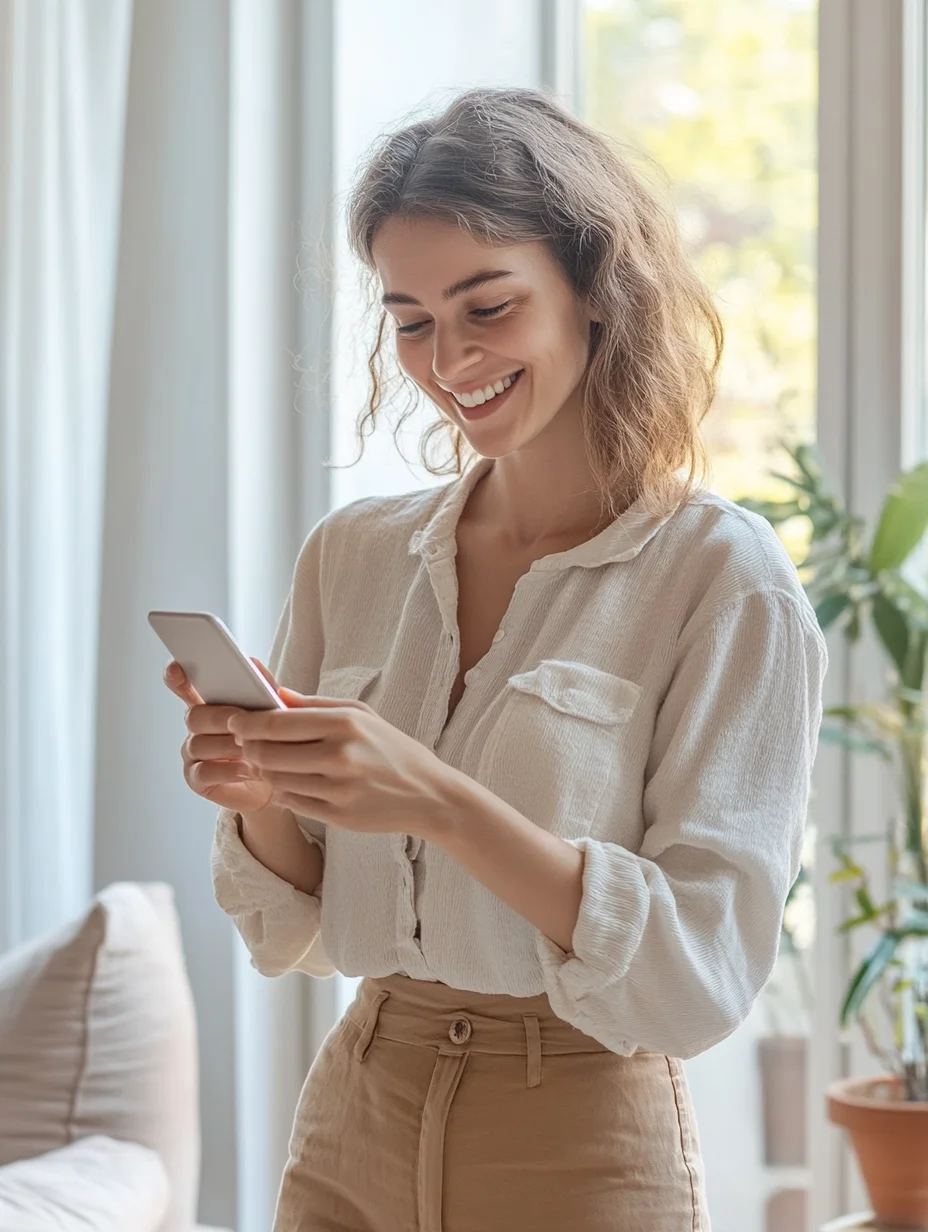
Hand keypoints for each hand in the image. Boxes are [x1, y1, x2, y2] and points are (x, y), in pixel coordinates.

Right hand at [164, 658, 280, 813]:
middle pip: (194, 716)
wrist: (279, 782)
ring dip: (227, 746)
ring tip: (251, 749)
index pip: (186, 687)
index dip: (177, 678)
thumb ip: (263, 688)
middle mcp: (197, 728)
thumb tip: (252, 663)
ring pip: (197, 744)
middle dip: (218, 717)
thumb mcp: (273, 713)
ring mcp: (193, 754)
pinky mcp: (197, 779)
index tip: (176, 668)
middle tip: (240, 721)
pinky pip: (203, 771)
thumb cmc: (272, 743)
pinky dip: (228, 770)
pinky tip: (248, 770)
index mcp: (211, 706)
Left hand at [226, 689, 454, 836]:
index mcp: (344, 723)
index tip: (235, 722)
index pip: (275, 723)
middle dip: (248, 749)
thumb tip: (271, 691)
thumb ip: (312, 705)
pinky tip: (291, 783)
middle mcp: (340, 755)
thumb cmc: (390, 748)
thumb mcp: (359, 714)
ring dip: (265, 773)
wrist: (427, 793)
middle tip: (247, 745)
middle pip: (266, 753)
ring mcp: (338, 788)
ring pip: (275, 780)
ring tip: (272, 764)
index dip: (246, 723)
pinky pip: (292, 803)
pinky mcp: (338, 815)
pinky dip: (283, 792)